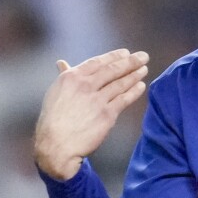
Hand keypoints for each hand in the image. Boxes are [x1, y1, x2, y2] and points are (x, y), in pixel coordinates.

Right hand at [34, 49, 150, 181]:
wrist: (57, 144)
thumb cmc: (53, 120)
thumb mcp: (54, 93)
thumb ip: (63, 76)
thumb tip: (62, 63)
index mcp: (72, 77)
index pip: (97, 62)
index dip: (114, 56)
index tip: (125, 53)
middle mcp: (86, 85)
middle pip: (113, 70)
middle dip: (130, 62)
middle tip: (143, 56)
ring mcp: (97, 100)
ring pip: (120, 84)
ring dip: (135, 75)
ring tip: (144, 69)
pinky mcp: (107, 115)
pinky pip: (124, 99)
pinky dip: (134, 92)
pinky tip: (141, 86)